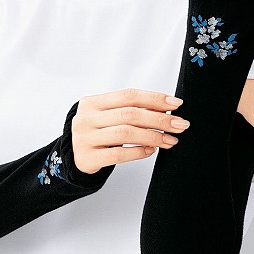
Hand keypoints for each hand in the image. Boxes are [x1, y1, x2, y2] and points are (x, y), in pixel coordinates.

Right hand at [71, 88, 190, 173]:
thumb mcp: (108, 117)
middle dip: (160, 119)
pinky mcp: (87, 158)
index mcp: (92, 102)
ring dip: (154, 137)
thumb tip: (166, 109)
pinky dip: (139, 152)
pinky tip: (152, 151)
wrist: (72, 157)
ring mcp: (84, 138)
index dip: (154, 98)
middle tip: (180, 125)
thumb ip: (131, 110)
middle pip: (130, 114)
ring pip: (125, 134)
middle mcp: (86, 118)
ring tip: (170, 140)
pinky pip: (119, 154)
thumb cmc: (97, 133)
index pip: (128, 95)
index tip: (177, 103)